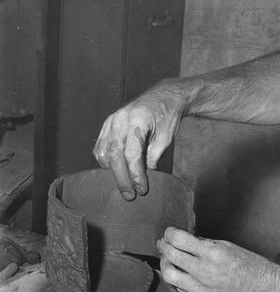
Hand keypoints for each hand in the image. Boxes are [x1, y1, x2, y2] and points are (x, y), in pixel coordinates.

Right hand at [93, 79, 186, 199]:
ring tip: (124, 185)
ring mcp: (111, 121)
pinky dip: (106, 162)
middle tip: (130, 196)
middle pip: (114, 155)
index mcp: (137, 120)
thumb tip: (143, 174)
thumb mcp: (167, 137)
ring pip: (103, 152)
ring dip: (111, 172)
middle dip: (121, 178)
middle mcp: (120, 119)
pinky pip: (100, 146)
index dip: (135, 175)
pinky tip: (115, 171)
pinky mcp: (108, 125)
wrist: (163, 96)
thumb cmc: (167, 116)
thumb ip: (154, 155)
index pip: (132, 154)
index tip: (142, 190)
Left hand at [157, 228, 270, 291]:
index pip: (178, 239)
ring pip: (169, 276)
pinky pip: (182, 291)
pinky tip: (184, 276)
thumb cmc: (250, 266)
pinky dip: (180, 281)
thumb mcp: (228, 247)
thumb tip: (185, 241)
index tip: (169, 233)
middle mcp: (204, 273)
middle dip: (163, 246)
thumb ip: (204, 244)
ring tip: (169, 260)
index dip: (169, 233)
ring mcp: (202, 291)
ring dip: (166, 264)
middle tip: (163, 244)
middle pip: (169, 256)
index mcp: (212, 254)